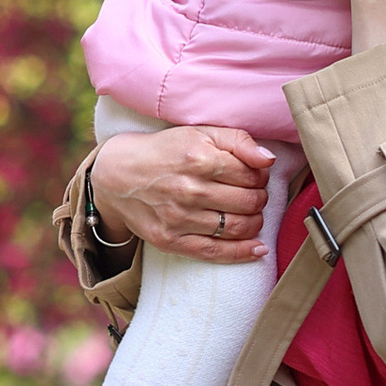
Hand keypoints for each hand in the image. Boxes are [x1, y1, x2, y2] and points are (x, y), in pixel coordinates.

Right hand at [87, 124, 277, 262]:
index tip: (255, 177)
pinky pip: (215, 252)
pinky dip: (243, 253)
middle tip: (254, 195)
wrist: (116, 174)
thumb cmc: (165, 151)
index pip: (252, 175)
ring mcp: (179, 218)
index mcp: (199, 159)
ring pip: (238, 227)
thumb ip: (238, 140)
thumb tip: (268, 160)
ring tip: (251, 214)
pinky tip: (258, 248)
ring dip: (255, 222)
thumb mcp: (199, 133)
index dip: (260, 177)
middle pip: (248, 202)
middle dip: (260, 199)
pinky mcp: (171, 240)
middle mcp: (190, 190)